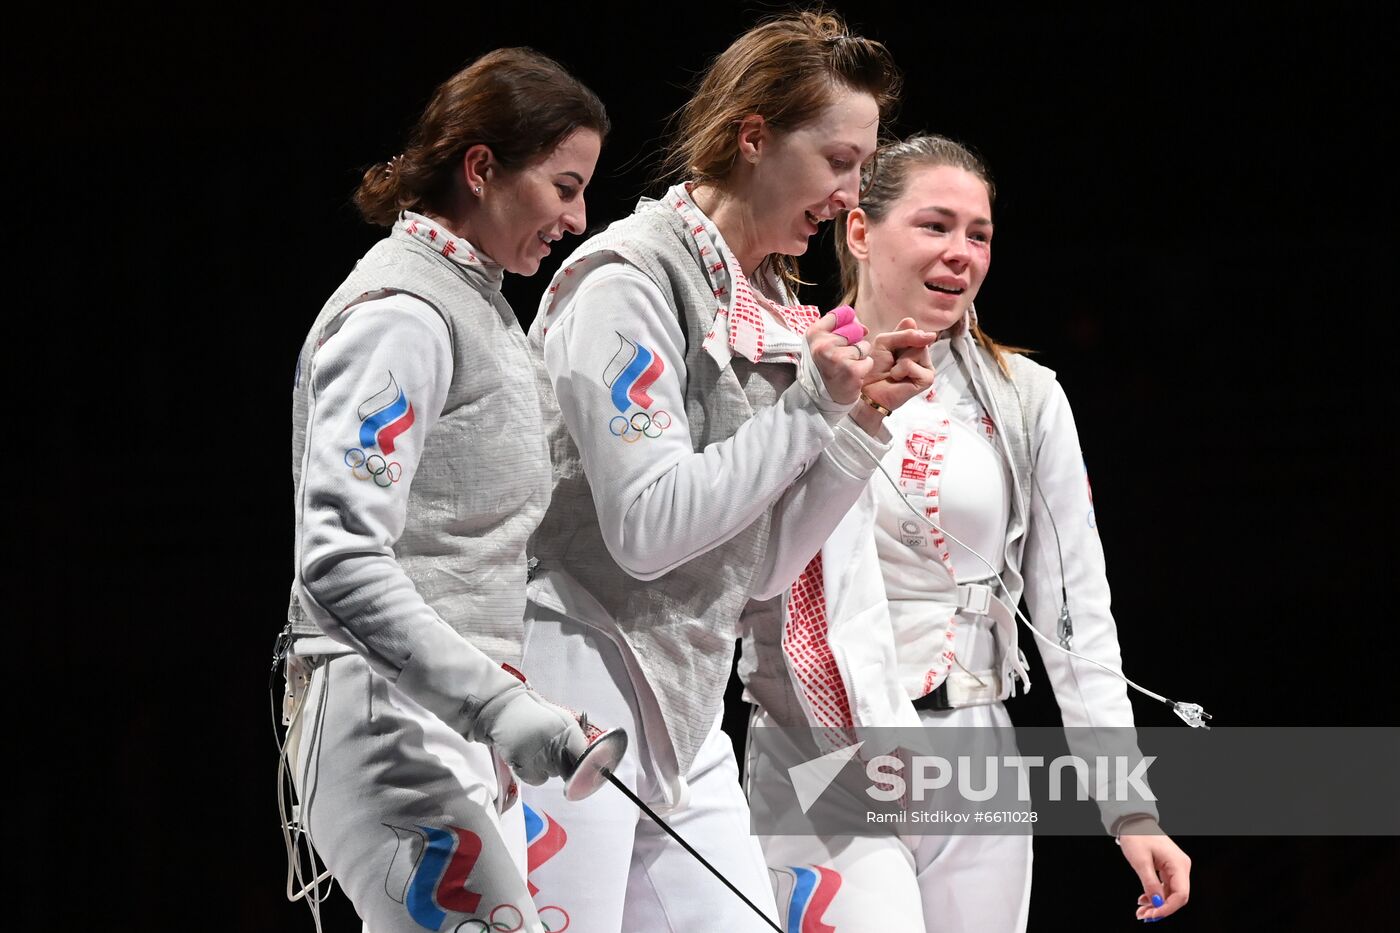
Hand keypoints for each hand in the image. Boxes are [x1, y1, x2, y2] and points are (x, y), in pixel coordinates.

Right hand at [474, 684, 588, 784]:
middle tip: (551, 750)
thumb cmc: (536, 714)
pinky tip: (527, 757)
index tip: (582, 769)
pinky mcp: (523, 766)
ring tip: (536, 749)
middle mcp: (554, 745)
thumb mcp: (562, 719)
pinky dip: (533, 773)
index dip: (584, 767)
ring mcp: (538, 757)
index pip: (583, 759)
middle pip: (568, 770)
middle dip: (563, 764)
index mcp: (567, 731)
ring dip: (547, 767)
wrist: (505, 710)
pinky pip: (537, 780)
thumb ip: (576, 739)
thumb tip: (588, 760)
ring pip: (552, 775)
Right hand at [805, 305, 873, 404]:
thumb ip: (838, 329)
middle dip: (854, 343)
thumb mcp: (821, 344)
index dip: (849, 323)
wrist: (821, 398)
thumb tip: (864, 327)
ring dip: (860, 357)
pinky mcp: (851, 370)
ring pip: (864, 346)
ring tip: (847, 367)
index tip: (845, 336)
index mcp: (814, 333)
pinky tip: (852, 376)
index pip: (841, 314)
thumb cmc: (824, 367)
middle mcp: (823, 344)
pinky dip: (864, 368)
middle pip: (855, 330)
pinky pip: (868, 361)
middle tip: (842, 358)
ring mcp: (837, 357)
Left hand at [861, 316, 936, 412]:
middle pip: (919, 338)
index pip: (915, 330)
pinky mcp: (927, 379)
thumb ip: (905, 334)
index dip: (900, 336)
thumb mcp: (885, 342)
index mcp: (914, 345)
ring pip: (919, 350)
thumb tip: (932, 335)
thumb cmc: (874, 366)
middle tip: (892, 361)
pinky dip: (900, 370)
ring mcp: (926, 367)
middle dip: (900, 348)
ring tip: (894, 371)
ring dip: (900, 360)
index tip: (890, 349)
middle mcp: (923, 356)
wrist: (868, 390)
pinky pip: (912, 365)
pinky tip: (897, 378)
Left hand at [1118, 819, 1191, 920]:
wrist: (1133, 821)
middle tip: (1143, 916)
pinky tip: (1143, 900)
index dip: (1167, 908)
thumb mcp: (1141, 861)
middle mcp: (1181, 867)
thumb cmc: (1137, 836)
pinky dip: (1155, 895)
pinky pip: (1165, 887)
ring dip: (1157, 904)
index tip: (1151, 915)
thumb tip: (1157, 904)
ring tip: (1141, 911)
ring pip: (1170, 893)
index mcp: (1179, 864)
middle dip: (1161, 909)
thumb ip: (1150, 883)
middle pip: (1177, 896)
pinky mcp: (1169, 868)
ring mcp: (1176, 868)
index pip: (1180, 894)